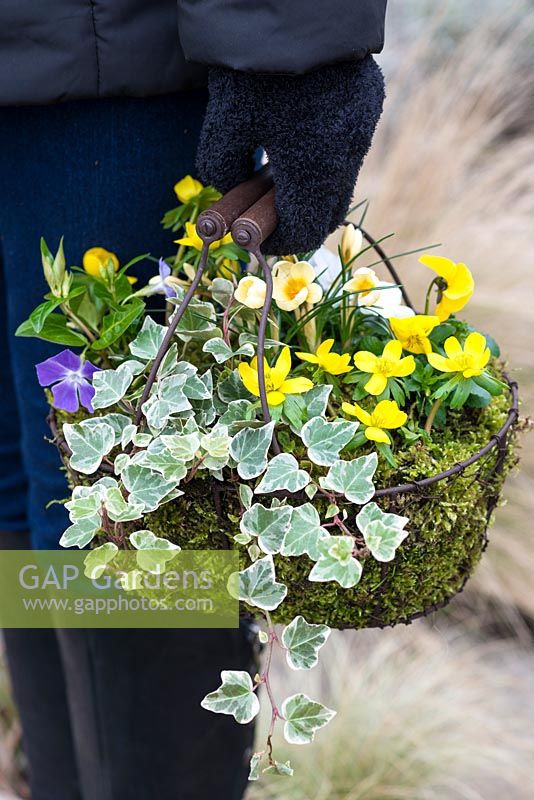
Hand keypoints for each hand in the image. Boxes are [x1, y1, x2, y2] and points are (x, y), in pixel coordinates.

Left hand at [196, 56, 384, 254]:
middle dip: (296, 221)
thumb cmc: (254, 66)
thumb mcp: (225, 120)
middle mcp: (347, 156)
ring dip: (310, 190)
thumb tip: (228, 183)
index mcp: (314, 171)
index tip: (255, 237)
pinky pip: (347, 148)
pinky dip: (323, 159)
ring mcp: (362, 128)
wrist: (299, 1)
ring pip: (339, 181)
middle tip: (267, 216)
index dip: (278, 242)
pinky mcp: (367, 103)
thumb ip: (222, 166)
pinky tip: (298, 139)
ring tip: (277, 175)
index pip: (303, 231)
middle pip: (327, 213)